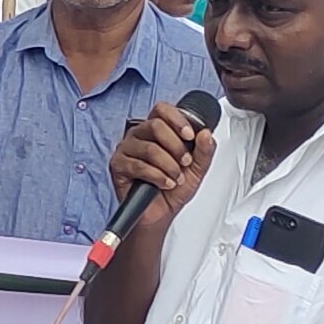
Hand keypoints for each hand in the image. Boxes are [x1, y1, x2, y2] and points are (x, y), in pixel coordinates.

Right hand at [105, 102, 219, 245]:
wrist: (160, 214)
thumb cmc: (173, 189)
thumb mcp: (196, 169)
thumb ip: (204, 151)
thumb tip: (206, 133)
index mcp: (156, 130)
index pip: (162, 110)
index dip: (177, 120)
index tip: (190, 136)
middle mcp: (139, 135)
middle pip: (156, 125)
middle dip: (176, 147)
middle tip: (185, 162)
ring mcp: (126, 149)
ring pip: (149, 148)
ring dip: (169, 166)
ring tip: (175, 178)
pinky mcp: (118, 165)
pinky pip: (138, 165)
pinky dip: (157, 176)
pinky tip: (164, 183)